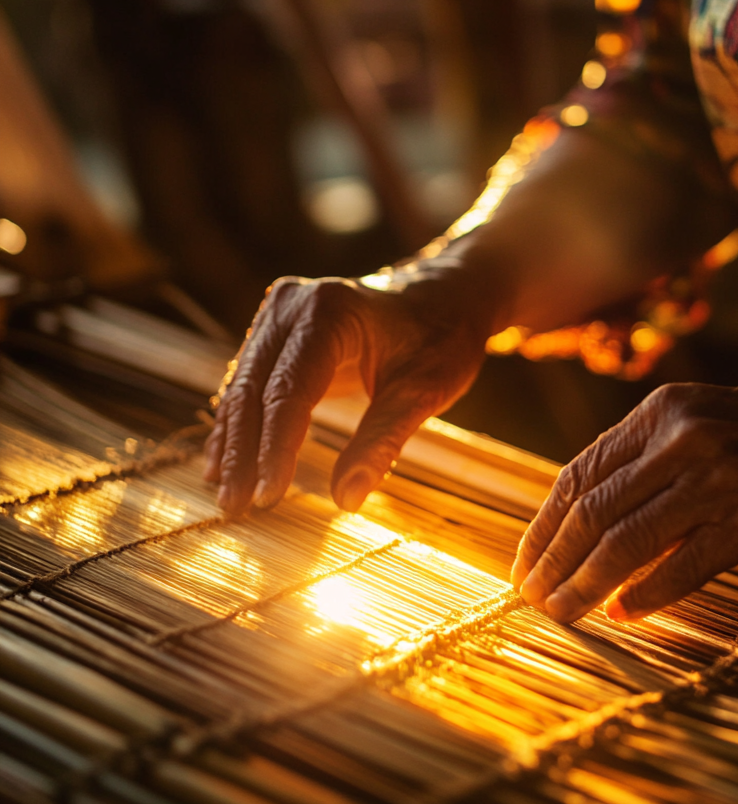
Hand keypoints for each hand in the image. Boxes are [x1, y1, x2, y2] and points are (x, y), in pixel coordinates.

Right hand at [204, 268, 495, 514]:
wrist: (447, 295)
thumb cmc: (442, 339)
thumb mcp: (423, 391)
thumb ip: (382, 442)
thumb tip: (347, 499)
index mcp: (329, 312)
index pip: (289, 391)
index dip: (275, 448)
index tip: (268, 498)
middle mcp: (293, 305)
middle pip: (254, 389)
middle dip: (243, 453)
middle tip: (233, 508)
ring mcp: (280, 314)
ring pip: (244, 387)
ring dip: (233, 443)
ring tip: (226, 496)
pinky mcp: (277, 330)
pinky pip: (250, 381)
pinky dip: (240, 423)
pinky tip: (223, 463)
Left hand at [511, 381, 737, 622]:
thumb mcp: (700, 420)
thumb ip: (644, 458)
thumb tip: (583, 518)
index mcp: (660, 411)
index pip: (579, 473)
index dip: (543, 524)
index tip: (523, 562)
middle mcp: (682, 439)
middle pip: (593, 511)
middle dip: (553, 561)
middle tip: (531, 599)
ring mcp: (718, 478)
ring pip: (626, 542)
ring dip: (585, 586)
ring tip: (561, 614)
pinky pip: (683, 565)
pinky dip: (647, 594)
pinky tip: (621, 615)